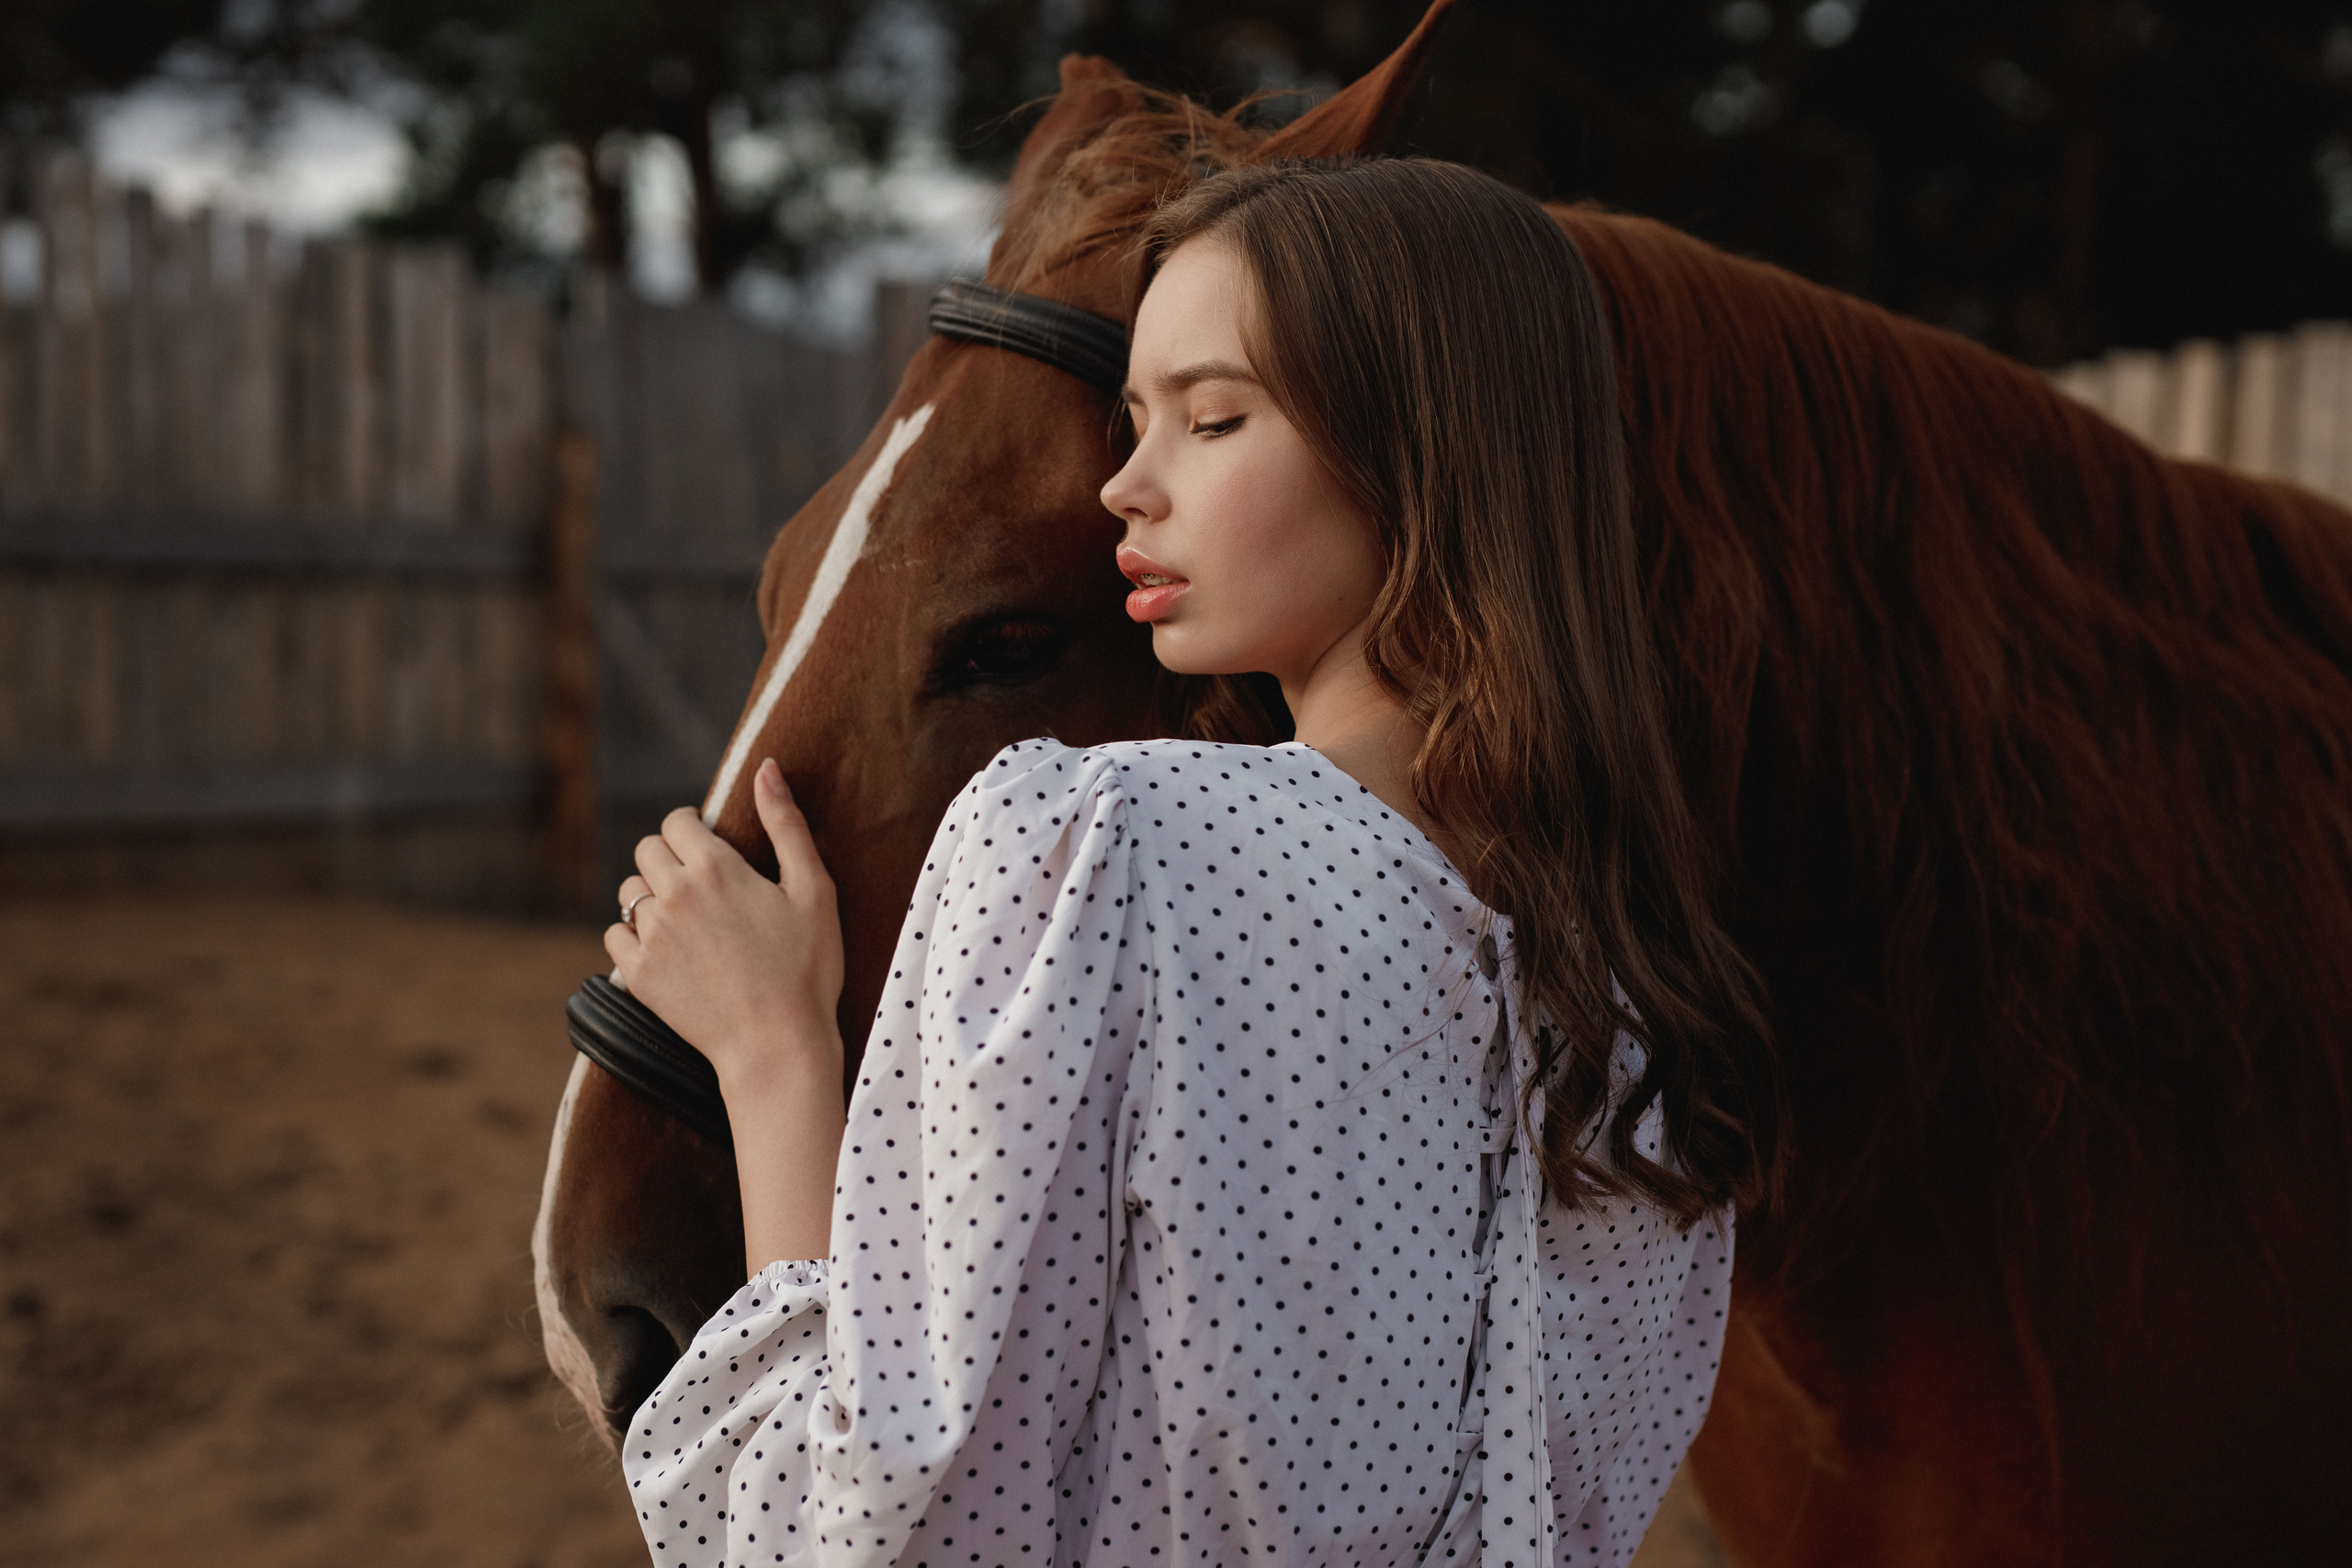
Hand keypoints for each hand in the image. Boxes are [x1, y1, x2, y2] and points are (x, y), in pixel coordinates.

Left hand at [604, 758, 844, 1090]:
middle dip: (669, 859)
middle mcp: (675, 895)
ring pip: (629, 892)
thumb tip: (768, 767)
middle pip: (647, 850)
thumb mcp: (814, 889)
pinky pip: (614, 936)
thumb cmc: (807, 969)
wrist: (779, 1044)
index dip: (692, 830)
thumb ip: (786, 824)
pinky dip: (633, 938)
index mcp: (716, 867)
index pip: (676, 821)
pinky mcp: (638, 974)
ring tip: (687, 923)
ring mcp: (652, 935)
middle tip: (701, 888)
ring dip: (652, 899)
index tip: (709, 850)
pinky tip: (666, 951)